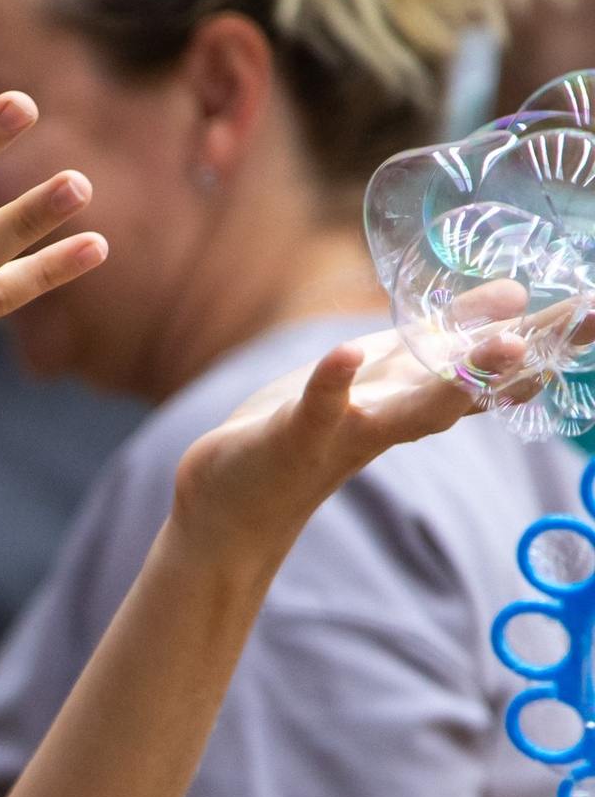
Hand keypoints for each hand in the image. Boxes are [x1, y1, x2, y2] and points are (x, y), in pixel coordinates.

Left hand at [165, 330, 517, 579]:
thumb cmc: (316, 426)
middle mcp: (397, 418)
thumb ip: (450, 338)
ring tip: (507, 343)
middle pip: (469, 390)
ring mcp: (347, 431)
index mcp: (421, 396)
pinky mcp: (293, 435)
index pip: (496, 367)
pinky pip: (317, 407)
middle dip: (519, 359)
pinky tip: (346, 353)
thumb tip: (514, 296)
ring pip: (413, 409)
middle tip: (579, 323)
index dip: (549, 339)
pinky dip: (332, 382)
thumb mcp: (389, 373)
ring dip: (459, 379)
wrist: (237, 501)